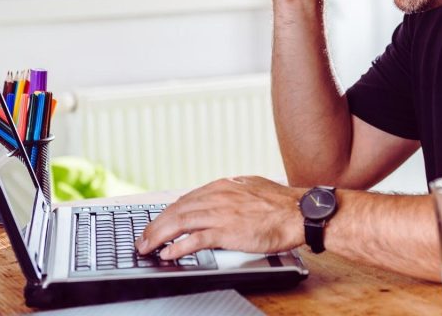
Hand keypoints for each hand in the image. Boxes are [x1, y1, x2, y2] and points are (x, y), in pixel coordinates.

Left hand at [135, 176, 304, 259]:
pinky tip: (169, 253)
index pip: (185, 199)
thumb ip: (232, 191)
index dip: (167, 214)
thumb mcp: (250, 186)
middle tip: (143, 239)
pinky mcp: (227, 231)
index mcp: (221, 186)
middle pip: (176, 210)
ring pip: (180, 223)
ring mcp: (221, 214)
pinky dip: (178, 247)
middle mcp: (217, 197)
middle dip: (155, 226)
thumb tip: (222, 194)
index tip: (158, 223)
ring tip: (147, 247)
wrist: (298, 212)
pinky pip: (195, 240)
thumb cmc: (280, 203)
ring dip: (159, 236)